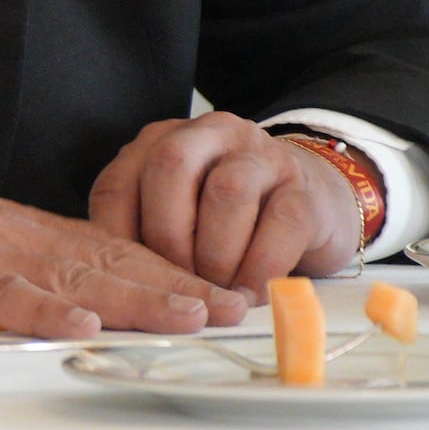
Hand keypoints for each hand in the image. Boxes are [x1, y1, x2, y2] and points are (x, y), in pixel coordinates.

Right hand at [0, 192, 248, 343]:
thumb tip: (98, 312)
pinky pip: (7, 294)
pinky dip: (46, 309)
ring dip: (135, 300)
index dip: (176, 278)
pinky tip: (85, 326)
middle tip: (230, 309)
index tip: (226, 300)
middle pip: (114, 269)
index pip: (123, 258)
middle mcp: (31, 247)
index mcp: (45, 242)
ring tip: (189, 316)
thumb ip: (40, 280)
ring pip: (77, 281)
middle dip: (176, 291)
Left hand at [89, 112, 367, 293]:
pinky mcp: (305, 189)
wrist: (315, 200)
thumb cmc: (230, 220)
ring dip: (215, 254)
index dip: (115, 236)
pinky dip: (261, 266)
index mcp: (163, 143)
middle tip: (176, 284)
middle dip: (167, 236)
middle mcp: (210, 136)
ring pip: (226, 191)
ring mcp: (261, 156)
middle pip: (170, 167)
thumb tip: (113, 282)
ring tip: (216, 292)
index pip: (118, 183)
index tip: (125, 279)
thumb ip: (143, 231)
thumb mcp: (177, 217)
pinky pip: (281, 221)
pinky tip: (251, 293)